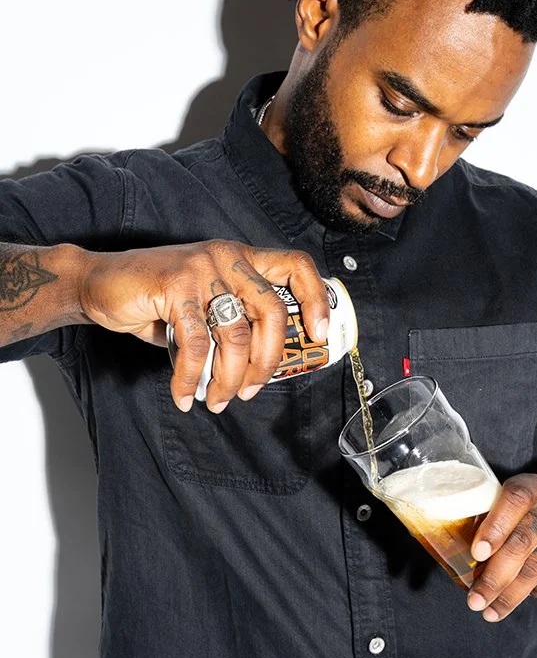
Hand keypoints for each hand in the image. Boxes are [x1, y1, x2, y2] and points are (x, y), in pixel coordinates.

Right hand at [79, 240, 328, 413]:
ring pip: (235, 335)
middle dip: (266, 362)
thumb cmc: (154, 298)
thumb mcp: (202, 303)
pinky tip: (186, 395)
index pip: (295, 265)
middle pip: (271, 312)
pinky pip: (196, 345)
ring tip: (218, 400)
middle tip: (251, 390)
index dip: (315, 299)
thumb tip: (258, 367)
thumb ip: (231, 322)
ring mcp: (202, 268)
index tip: (317, 334)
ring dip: (228, 379)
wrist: (98, 282)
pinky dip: (191, 378)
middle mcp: (227, 257)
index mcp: (241, 258)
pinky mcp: (175, 285)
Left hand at [468, 475, 536, 621]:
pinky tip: (516, 596)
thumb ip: (498, 517)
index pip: (514, 500)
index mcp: (533, 486)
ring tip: (488, 611)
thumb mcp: (525, 500)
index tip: (476, 553)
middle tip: (475, 600)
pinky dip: (532, 592)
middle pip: (522, 543)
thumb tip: (462, 554)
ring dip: (509, 595)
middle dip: (494, 577)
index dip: (494, 527)